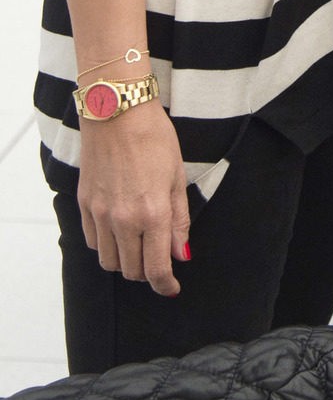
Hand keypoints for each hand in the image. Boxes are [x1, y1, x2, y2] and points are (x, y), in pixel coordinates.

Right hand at [78, 100, 190, 296]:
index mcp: (153, 214)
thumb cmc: (153, 138)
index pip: (157, 270)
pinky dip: (107, 245)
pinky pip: (93, 242)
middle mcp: (124, 220)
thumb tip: (181, 254)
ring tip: (138, 245)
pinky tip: (118, 230)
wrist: (118, 112)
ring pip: (109, 262)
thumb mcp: (177, 176)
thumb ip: (179, 220)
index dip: (166, 286)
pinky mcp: (84, 205)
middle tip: (158, 259)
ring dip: (125, 261)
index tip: (172, 288)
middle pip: (131, 271)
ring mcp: (100, 214)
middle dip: (148, 272)